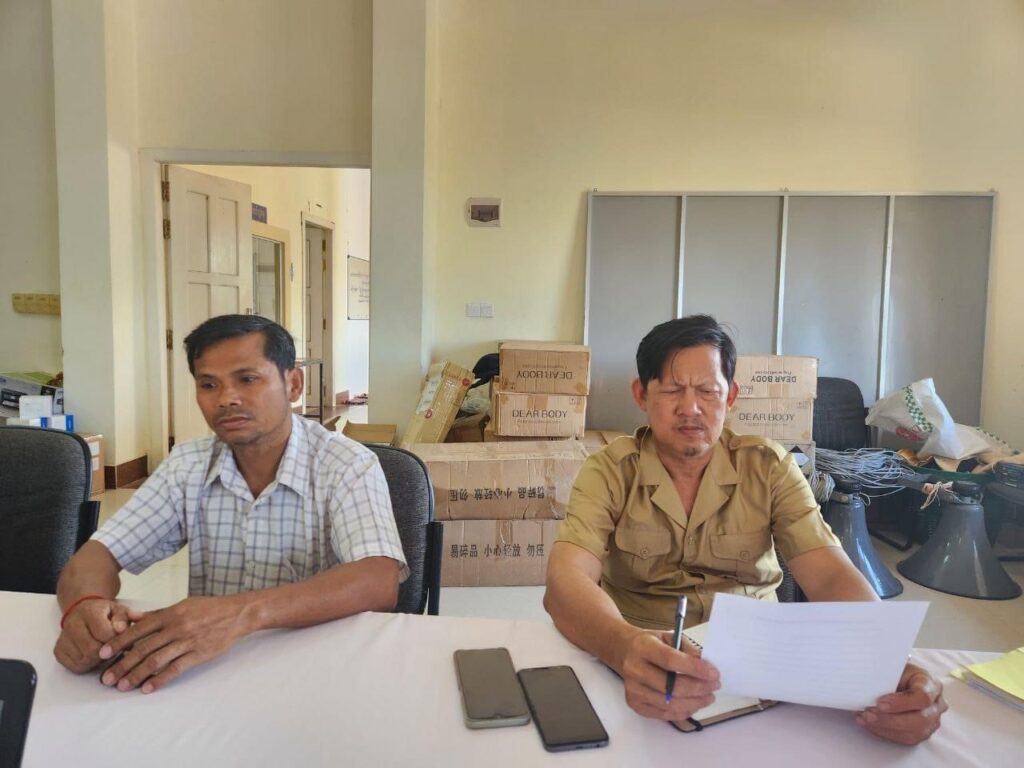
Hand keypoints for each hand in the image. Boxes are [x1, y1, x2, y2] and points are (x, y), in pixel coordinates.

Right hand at [54, 598, 131, 672]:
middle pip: (92, 650)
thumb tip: (123, 629)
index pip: (104, 633)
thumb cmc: (104, 613)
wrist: (83, 611)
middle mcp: (72, 624)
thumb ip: (125, 617)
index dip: (116, 641)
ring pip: (83, 660)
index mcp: (89, 612)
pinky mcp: (58, 651)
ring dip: (97, 661)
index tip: (123, 641)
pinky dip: (87, 665)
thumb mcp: (119, 609)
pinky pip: (74, 666)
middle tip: (114, 649)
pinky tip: (93, 656)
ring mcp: (63, 639)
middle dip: (107, 653)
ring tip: (104, 651)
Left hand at [97, 595, 251, 693]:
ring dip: (137, 675)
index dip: (118, 642)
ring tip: (123, 686)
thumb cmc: (208, 609)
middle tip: (107, 678)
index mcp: (170, 614)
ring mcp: (188, 641)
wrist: (237, 614)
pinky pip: (176, 669)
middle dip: (122, 664)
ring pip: (156, 660)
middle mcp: (176, 627)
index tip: (102, 654)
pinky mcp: (199, 654)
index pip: (138, 629)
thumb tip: (132, 619)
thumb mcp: (182, 605)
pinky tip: (148, 688)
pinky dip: (160, 680)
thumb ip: (157, 613)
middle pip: (143, 648)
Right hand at [618, 629, 719, 720]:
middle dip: (699, 688)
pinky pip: (664, 714)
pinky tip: (694, 704)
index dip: (695, 669)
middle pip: (671, 687)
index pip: (670, 661)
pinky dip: (683, 711)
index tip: (714, 673)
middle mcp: (634, 669)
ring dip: (695, 703)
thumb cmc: (651, 644)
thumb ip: (688, 649)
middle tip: (715, 685)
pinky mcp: (634, 704)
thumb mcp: (670, 637)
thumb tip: (705, 666)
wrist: (624, 652)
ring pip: (670, 704)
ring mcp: (633, 689)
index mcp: (642, 647)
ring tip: (708, 697)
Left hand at [857, 661, 946, 744]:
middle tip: (868, 714)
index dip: (901, 703)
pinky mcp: (922, 733)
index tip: (880, 703)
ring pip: (913, 733)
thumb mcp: (894, 668)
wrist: (902, 680)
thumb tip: (868, 685)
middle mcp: (936, 705)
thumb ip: (887, 677)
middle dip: (890, 719)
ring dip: (885, 727)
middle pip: (920, 719)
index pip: (922, 697)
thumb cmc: (898, 672)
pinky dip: (885, 732)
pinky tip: (870, 724)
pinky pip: (905, 738)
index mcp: (931, 684)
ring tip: (865, 719)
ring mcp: (932, 721)